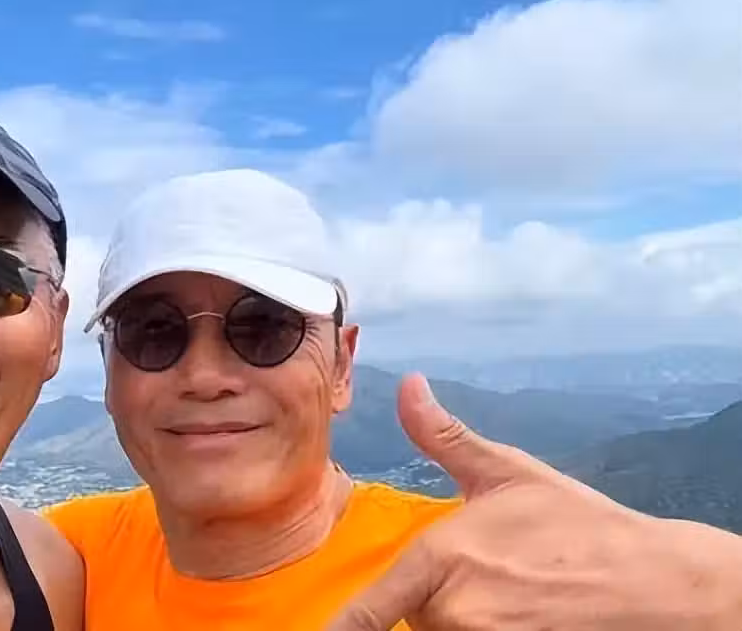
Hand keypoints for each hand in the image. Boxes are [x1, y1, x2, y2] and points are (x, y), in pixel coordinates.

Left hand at [328, 373, 741, 629]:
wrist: (652, 584)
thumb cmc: (577, 525)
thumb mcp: (507, 473)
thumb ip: (444, 437)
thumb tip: (409, 386)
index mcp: (440, 561)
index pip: (366, 614)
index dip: (340, 628)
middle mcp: (452, 612)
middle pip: (411, 616)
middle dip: (431, 599)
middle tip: (484, 574)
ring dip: (459, 619)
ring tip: (510, 593)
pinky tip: (522, 613)